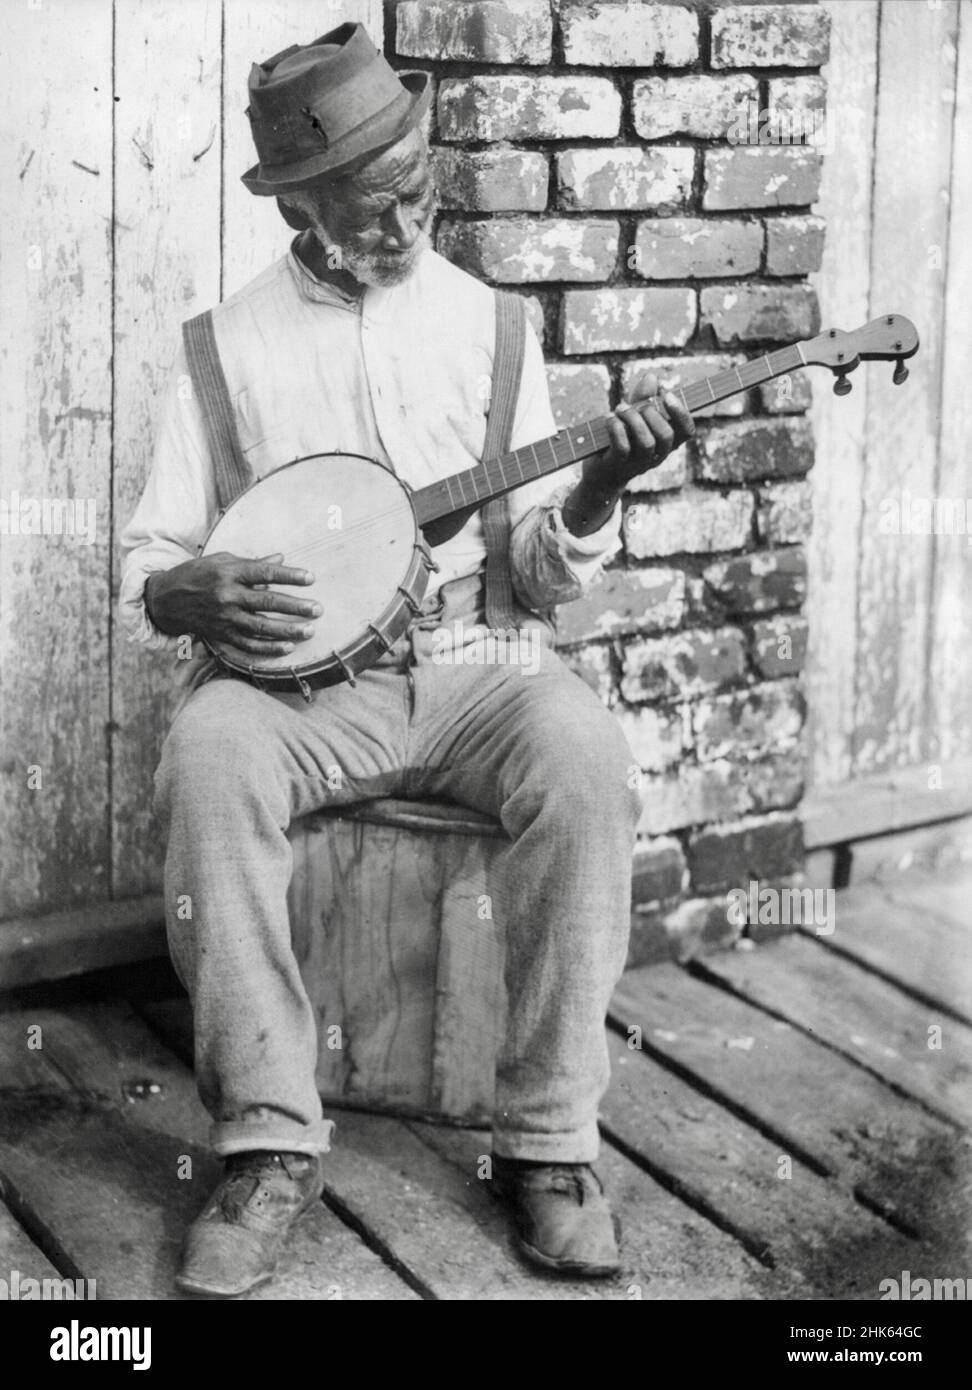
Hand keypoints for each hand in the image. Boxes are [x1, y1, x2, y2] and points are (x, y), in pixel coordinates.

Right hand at [144, 552, 319, 657]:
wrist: (165, 599)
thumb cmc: (197, 574)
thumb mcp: (222, 561)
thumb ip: (252, 563)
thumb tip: (281, 559)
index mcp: (229, 572)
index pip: (264, 573)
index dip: (289, 576)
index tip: (311, 578)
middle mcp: (227, 595)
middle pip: (267, 602)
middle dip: (295, 607)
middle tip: (318, 609)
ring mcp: (224, 617)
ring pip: (261, 627)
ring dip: (288, 630)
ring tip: (310, 630)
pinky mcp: (221, 635)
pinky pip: (248, 645)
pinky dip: (269, 648)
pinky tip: (288, 647)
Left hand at [593, 371, 694, 490]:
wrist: (599, 471)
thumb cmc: (620, 440)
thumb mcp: (632, 417)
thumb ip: (643, 398)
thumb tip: (652, 377)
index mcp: (666, 443)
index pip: (687, 431)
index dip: (681, 413)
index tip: (667, 395)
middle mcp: (656, 456)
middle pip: (666, 435)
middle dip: (650, 413)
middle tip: (633, 405)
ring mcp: (638, 464)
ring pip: (646, 442)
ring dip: (632, 419)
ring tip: (620, 409)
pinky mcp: (618, 466)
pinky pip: (623, 447)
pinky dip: (616, 427)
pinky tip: (609, 418)